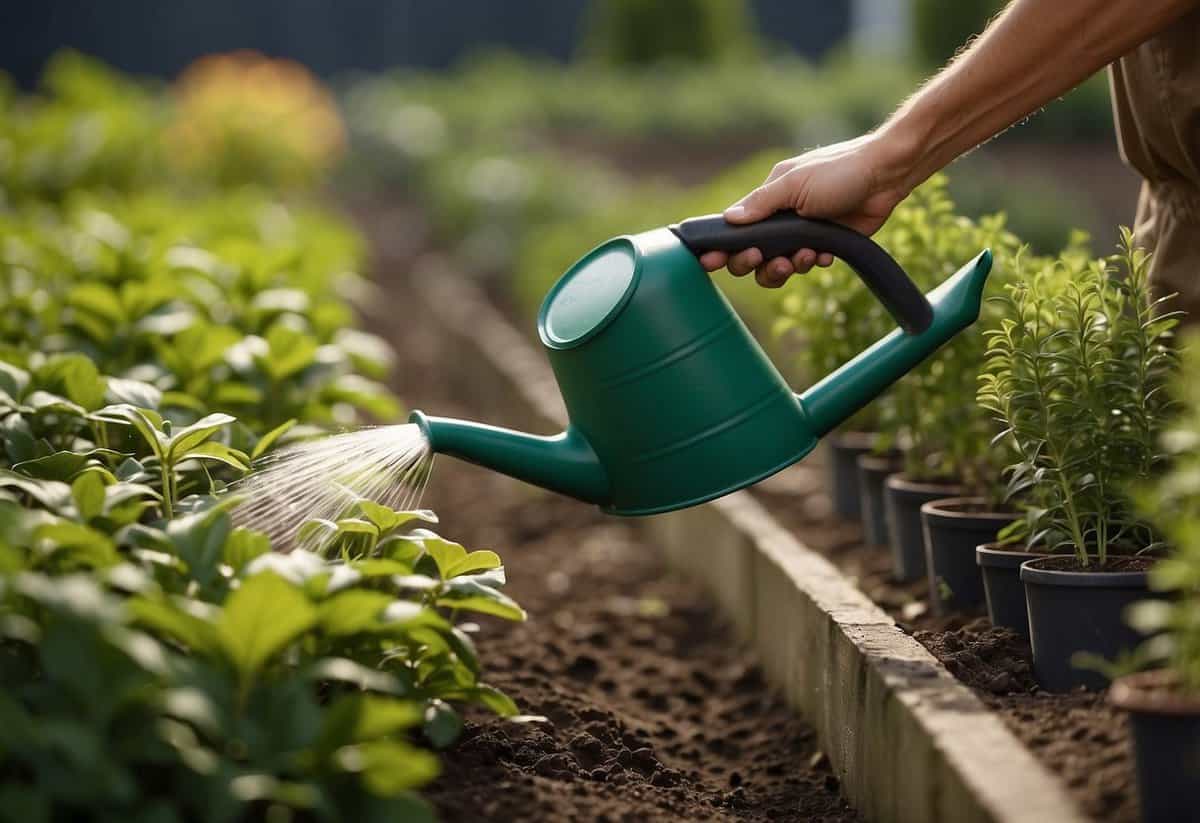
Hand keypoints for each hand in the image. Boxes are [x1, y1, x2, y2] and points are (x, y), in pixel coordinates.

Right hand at [700, 134, 912, 287]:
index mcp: (769, 199)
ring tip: (805, 257)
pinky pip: (809, 264)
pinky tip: (826, 253)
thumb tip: (728, 219)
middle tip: (765, 259)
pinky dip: (814, 262)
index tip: (713, 261)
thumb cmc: (839, 169)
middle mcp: (782, 218)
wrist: (887, 174)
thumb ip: (762, 204)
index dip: (723, 247)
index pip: (736, 229)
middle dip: (756, 263)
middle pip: (753, 255)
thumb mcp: (795, 183)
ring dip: (786, 267)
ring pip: (779, 265)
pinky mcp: (826, 244)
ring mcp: (803, 233)